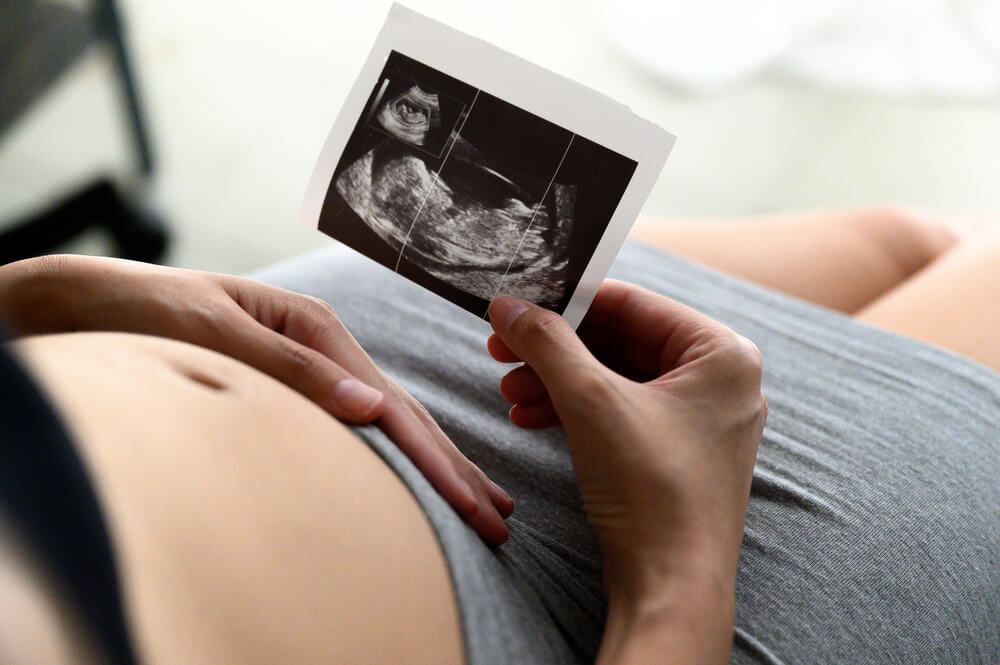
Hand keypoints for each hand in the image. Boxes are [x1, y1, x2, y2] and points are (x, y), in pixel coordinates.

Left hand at [1, 255, 512, 543]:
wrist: (92, 298)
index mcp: (316, 329)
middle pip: (406, 415)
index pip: (392, 408)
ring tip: (482, 501)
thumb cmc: (147, 310)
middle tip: (500, 520)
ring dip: (440, 463)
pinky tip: (420, 470)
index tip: (476, 506)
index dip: (438, 463)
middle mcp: (326, 345)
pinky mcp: (301, 382)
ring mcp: (317, 363)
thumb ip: (294, 370)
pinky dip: (402, 453)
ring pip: (393, 420)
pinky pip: (365, 423)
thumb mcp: (216, 332)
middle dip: (455, 471)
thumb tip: (371, 409)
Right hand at [487, 281, 765, 661]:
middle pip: (621, 341)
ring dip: (557, 382)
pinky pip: (620, 412)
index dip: (569, 302)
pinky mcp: (675, 453)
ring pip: (615, 379)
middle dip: (556, 350)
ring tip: (510, 392)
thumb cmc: (654, 493)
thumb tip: (510, 307)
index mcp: (722, 354)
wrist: (670, 586)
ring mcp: (699, 421)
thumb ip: (548, 344)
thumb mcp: (591, 402)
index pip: (633, 304)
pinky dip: (575, 411)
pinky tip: (531, 417)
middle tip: (504, 350)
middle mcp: (719, 382)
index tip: (521, 305)